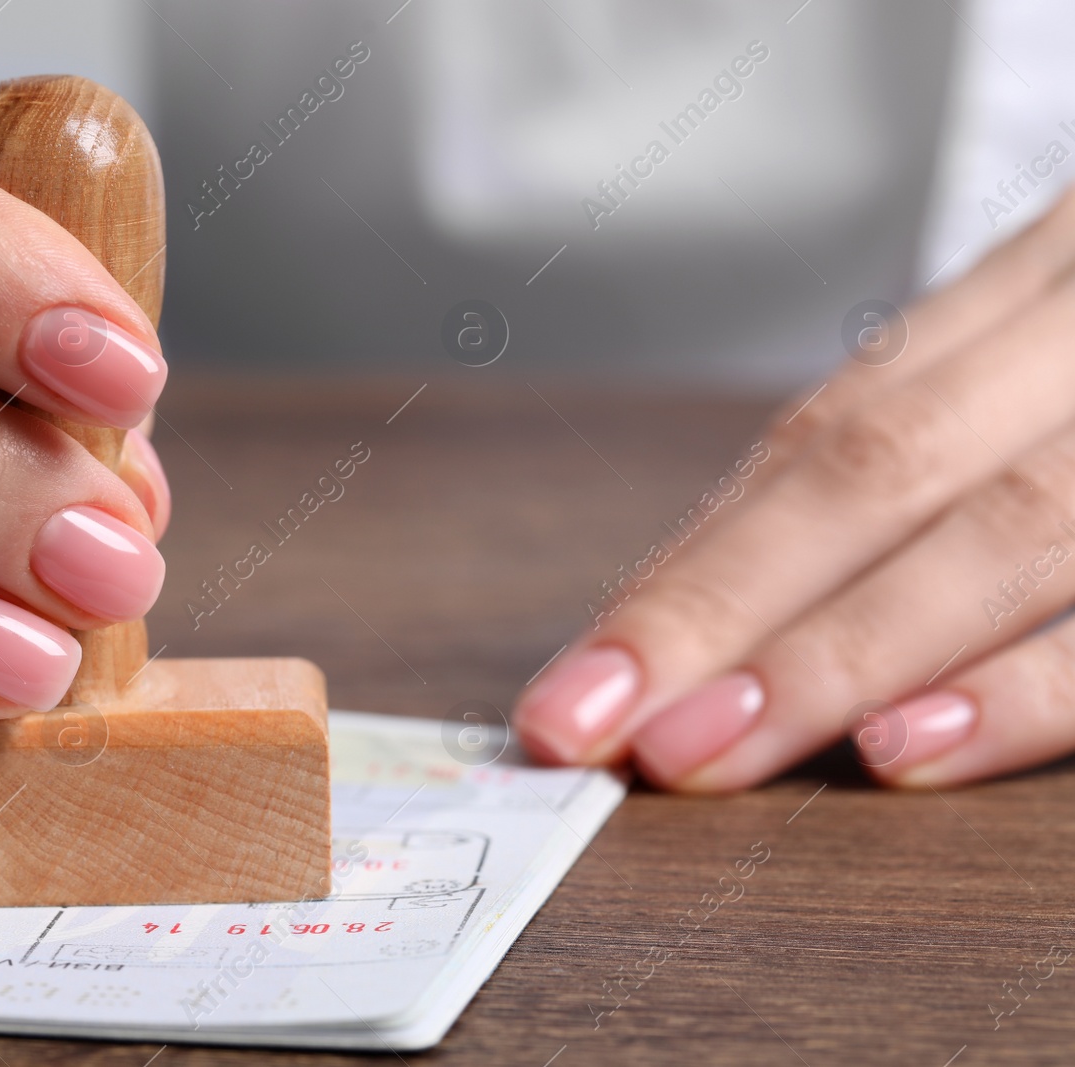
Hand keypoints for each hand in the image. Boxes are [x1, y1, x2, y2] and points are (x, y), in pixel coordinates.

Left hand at [515, 186, 1074, 789]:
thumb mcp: (1033, 363)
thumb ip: (909, 461)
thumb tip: (701, 621)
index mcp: (1026, 300)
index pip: (825, 440)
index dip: (691, 573)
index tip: (574, 685)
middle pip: (877, 474)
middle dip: (723, 615)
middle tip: (601, 732)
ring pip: (1001, 531)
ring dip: (838, 657)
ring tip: (710, 749)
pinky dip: (1028, 690)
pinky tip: (908, 747)